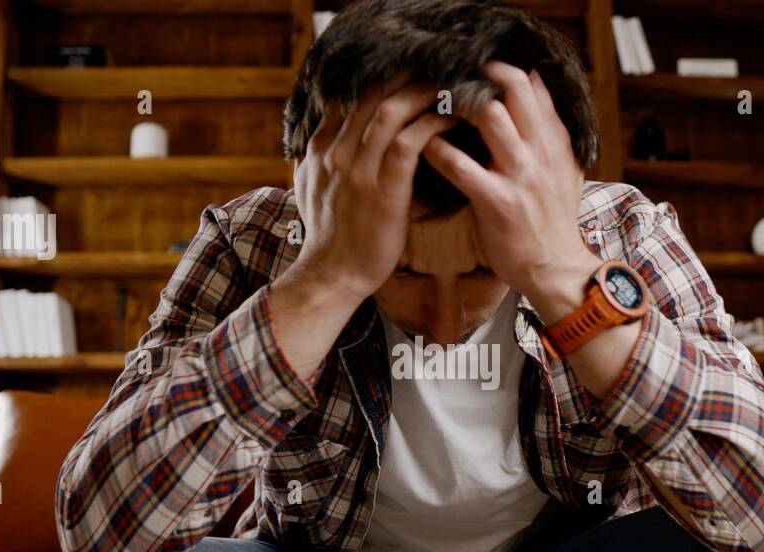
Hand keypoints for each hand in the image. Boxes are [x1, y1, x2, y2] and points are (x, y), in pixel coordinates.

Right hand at [289, 80, 458, 306]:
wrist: (332, 276)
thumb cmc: (330, 237)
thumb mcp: (310, 189)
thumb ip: (315, 159)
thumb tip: (319, 137)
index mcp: (321, 148)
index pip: (350, 95)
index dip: (380, 76)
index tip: (410, 67)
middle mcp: (336, 151)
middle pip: (371, 92)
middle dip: (406, 73)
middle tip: (439, 62)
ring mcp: (358, 169)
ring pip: (391, 110)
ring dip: (424, 91)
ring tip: (452, 82)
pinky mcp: (383, 189)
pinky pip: (409, 142)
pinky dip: (433, 123)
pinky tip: (453, 116)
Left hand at [421, 61, 601, 323]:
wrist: (555, 269)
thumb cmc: (552, 222)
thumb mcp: (565, 172)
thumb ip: (551, 137)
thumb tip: (538, 98)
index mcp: (555, 142)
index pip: (534, 86)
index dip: (503, 69)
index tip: (476, 67)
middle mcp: (540, 151)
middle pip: (513, 88)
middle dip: (479, 74)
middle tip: (447, 72)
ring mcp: (519, 175)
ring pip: (489, 116)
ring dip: (455, 103)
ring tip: (430, 102)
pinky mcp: (497, 201)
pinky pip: (459, 165)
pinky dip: (435, 149)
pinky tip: (418, 144)